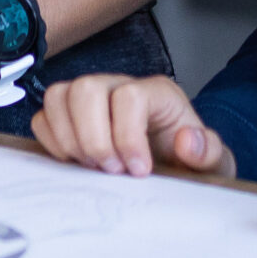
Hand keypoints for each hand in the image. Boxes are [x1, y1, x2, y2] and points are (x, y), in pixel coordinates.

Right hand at [32, 74, 235, 177]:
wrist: (176, 165)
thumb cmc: (190, 160)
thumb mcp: (213, 162)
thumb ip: (209, 153)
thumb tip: (187, 141)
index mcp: (156, 93)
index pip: (129, 95)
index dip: (128, 136)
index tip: (139, 171)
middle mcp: (119, 87)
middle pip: (86, 88)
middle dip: (93, 138)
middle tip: (110, 170)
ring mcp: (91, 99)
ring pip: (59, 95)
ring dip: (69, 139)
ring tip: (92, 167)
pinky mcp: (69, 116)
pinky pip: (43, 116)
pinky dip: (53, 142)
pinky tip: (77, 163)